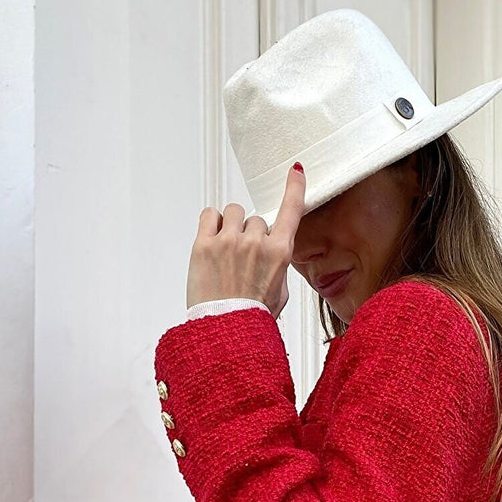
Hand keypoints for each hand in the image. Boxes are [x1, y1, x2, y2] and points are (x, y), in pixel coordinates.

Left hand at [186, 163, 305, 315]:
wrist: (225, 331)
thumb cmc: (252, 317)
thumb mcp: (279, 293)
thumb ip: (278, 266)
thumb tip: (272, 252)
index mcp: (279, 254)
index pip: (291, 211)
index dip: (295, 187)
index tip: (297, 171)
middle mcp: (255, 243)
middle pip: (257, 219)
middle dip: (251, 234)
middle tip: (243, 259)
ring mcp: (228, 242)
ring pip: (233, 212)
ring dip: (231, 226)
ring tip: (226, 250)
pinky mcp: (204, 244)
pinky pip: (209, 215)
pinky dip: (211, 223)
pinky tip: (212, 240)